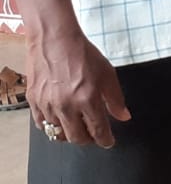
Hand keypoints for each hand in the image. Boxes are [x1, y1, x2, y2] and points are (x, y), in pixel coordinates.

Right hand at [25, 27, 129, 147]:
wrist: (55, 41)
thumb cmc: (83, 55)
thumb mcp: (108, 74)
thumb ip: (115, 99)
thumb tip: (124, 117)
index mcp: (87, 100)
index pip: (98, 130)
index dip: (105, 140)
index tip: (108, 142)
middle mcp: (66, 106)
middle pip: (77, 137)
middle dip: (88, 140)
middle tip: (93, 135)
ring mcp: (48, 105)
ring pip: (58, 132)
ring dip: (69, 133)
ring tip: (77, 127)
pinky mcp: (34, 101)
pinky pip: (42, 124)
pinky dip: (51, 126)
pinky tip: (59, 121)